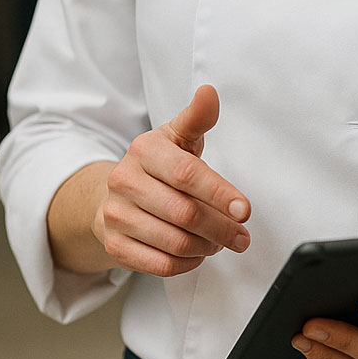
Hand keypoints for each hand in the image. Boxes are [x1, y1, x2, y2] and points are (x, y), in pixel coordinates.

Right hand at [92, 85, 250, 277]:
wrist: (112, 194)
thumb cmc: (157, 165)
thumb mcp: (177, 136)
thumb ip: (197, 118)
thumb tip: (209, 93)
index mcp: (144, 151)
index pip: (187, 174)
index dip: (219, 193)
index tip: (245, 210)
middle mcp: (125, 182)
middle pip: (184, 213)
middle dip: (221, 228)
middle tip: (241, 235)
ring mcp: (116, 215)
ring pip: (175, 243)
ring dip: (207, 247)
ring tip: (221, 241)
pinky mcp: (115, 245)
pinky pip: (161, 265)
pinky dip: (188, 264)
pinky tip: (199, 253)